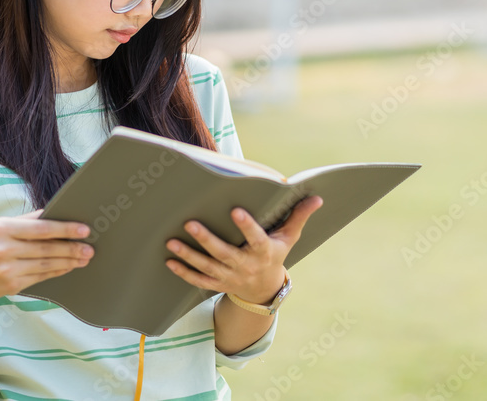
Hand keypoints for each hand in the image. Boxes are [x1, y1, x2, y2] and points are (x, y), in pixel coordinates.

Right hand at [0, 208, 94, 304]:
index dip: (65, 229)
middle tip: (90, 248)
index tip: (84, 230)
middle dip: (72, 248)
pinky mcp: (11, 286)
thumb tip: (53, 213)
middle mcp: (3, 249)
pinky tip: (67, 267)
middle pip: (46, 249)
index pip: (41, 229)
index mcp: (1, 229)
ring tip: (84, 258)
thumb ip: (24, 221)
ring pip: (46, 265)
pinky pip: (40, 277)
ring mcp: (6, 270)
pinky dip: (56, 272)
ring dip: (68, 262)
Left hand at [164, 195, 323, 303]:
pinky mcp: (218, 284)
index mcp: (264, 252)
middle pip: (225, 254)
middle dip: (207, 240)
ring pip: (208, 267)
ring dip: (189, 255)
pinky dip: (184, 273)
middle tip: (190, 224)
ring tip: (171, 241)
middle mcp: (246, 266)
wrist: (264, 290)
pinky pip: (199, 280)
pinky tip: (170, 261)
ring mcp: (231, 277)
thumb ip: (299, 216)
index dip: (247, 226)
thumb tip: (317, 197)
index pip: (257, 239)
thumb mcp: (289, 237)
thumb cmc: (275, 254)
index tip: (236, 210)